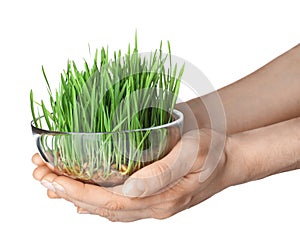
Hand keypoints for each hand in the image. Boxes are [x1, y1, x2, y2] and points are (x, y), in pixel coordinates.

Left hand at [32, 129, 230, 221]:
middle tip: (41, 177)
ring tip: (53, 184)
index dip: (78, 192)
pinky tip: (84, 197)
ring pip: (108, 210)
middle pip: (103, 208)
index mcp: (162, 198)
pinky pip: (119, 207)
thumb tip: (129, 188)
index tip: (52, 180)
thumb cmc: (212, 154)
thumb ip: (162, 173)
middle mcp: (154, 208)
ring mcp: (153, 207)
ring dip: (78, 198)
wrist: (229, 162)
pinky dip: (96, 202)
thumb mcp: (191, 154)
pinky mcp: (154, 200)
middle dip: (68, 194)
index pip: (110, 201)